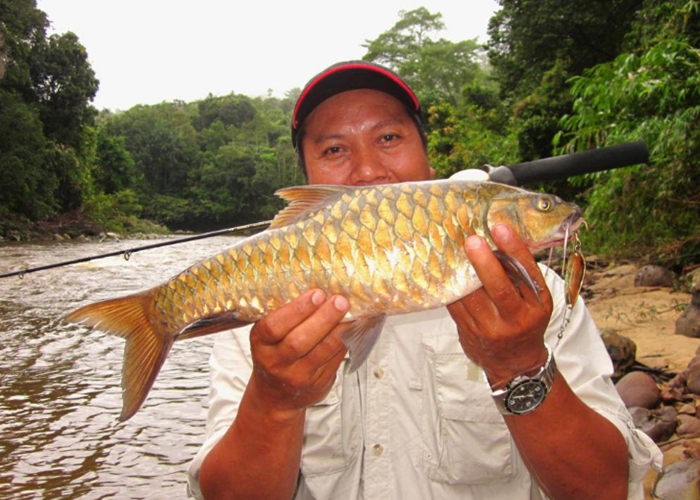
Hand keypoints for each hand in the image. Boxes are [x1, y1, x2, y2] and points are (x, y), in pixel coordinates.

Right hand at [247, 289, 349, 415]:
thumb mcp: (268, 337)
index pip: (274, 326)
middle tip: (340, 300)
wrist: (274, 396)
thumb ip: (284, 317)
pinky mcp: (317, 384)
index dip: (296, 310)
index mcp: (260, 343)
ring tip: (351, 312)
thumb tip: (316, 287)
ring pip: (321, 352)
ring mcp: (297, 376)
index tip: (316, 293)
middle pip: (299, 341)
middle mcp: (276, 362)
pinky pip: (334, 361)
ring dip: (339, 330)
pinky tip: (353, 328)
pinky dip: (346, 342)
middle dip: (323, 318)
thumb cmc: (274, 355)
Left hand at [447, 224, 552, 386]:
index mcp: (537, 305)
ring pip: (471, 297)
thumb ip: (522, 275)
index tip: (500, 227)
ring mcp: (491, 328)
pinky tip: (444, 269)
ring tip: (452, 248)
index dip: (514, 249)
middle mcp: (516, 318)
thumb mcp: (535, 301)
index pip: (528, 273)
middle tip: (472, 240)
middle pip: (499, 288)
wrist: (515, 363)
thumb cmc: (526, 321)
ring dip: (460, 271)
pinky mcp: (469, 332)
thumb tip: (498, 236)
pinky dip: (449, 286)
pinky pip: (456, 304)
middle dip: (484, 262)